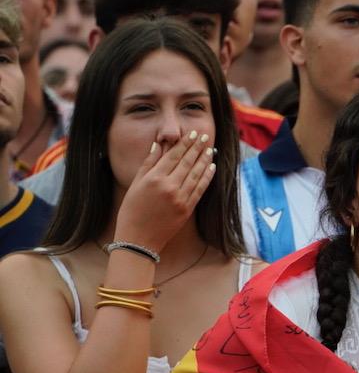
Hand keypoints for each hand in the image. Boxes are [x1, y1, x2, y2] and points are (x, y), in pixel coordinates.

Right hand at [114, 130, 216, 251]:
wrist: (139, 238)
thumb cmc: (132, 210)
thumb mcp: (135, 184)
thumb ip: (148, 164)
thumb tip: (158, 145)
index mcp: (154, 178)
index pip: (173, 156)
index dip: (184, 144)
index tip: (192, 134)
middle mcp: (169, 186)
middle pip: (187, 163)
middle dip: (197, 148)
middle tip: (204, 136)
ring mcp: (180, 198)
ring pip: (196, 174)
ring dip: (204, 160)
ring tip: (210, 149)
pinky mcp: (187, 209)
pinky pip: (200, 189)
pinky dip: (207, 177)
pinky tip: (212, 168)